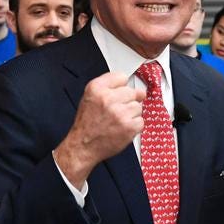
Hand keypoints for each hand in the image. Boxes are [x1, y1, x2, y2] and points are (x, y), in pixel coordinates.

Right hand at [54, 72, 145, 188]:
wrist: (83, 146)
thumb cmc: (87, 123)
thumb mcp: (89, 97)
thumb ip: (108, 86)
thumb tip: (130, 85)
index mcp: (96, 88)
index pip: (121, 77)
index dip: (121, 87)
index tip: (119, 93)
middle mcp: (108, 99)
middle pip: (132, 92)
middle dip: (127, 101)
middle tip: (117, 111)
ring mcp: (120, 113)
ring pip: (138, 107)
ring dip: (131, 114)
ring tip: (118, 121)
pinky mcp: (129, 127)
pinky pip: (140, 121)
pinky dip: (134, 126)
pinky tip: (122, 128)